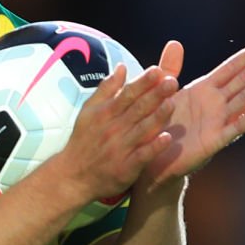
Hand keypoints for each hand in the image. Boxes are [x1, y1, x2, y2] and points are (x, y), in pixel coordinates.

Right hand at [59, 63, 178, 204]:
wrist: (73, 177)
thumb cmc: (83, 142)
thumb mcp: (89, 111)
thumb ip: (107, 89)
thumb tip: (122, 67)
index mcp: (106, 113)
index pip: (128, 93)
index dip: (143, 82)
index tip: (158, 71)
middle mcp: (114, 128)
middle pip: (138, 108)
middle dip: (155, 94)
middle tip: (172, 81)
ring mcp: (121, 148)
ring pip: (142, 130)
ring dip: (157, 117)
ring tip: (172, 103)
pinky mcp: (126, 167)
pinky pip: (142, 156)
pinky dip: (154, 147)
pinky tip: (167, 138)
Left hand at [143, 39, 244, 185]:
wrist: (151, 157)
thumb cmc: (158, 124)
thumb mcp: (161, 92)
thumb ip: (170, 68)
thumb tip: (175, 43)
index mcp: (203, 90)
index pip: (230, 69)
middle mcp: (214, 104)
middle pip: (242, 81)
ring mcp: (217, 121)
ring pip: (244, 100)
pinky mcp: (214, 141)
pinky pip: (236, 127)